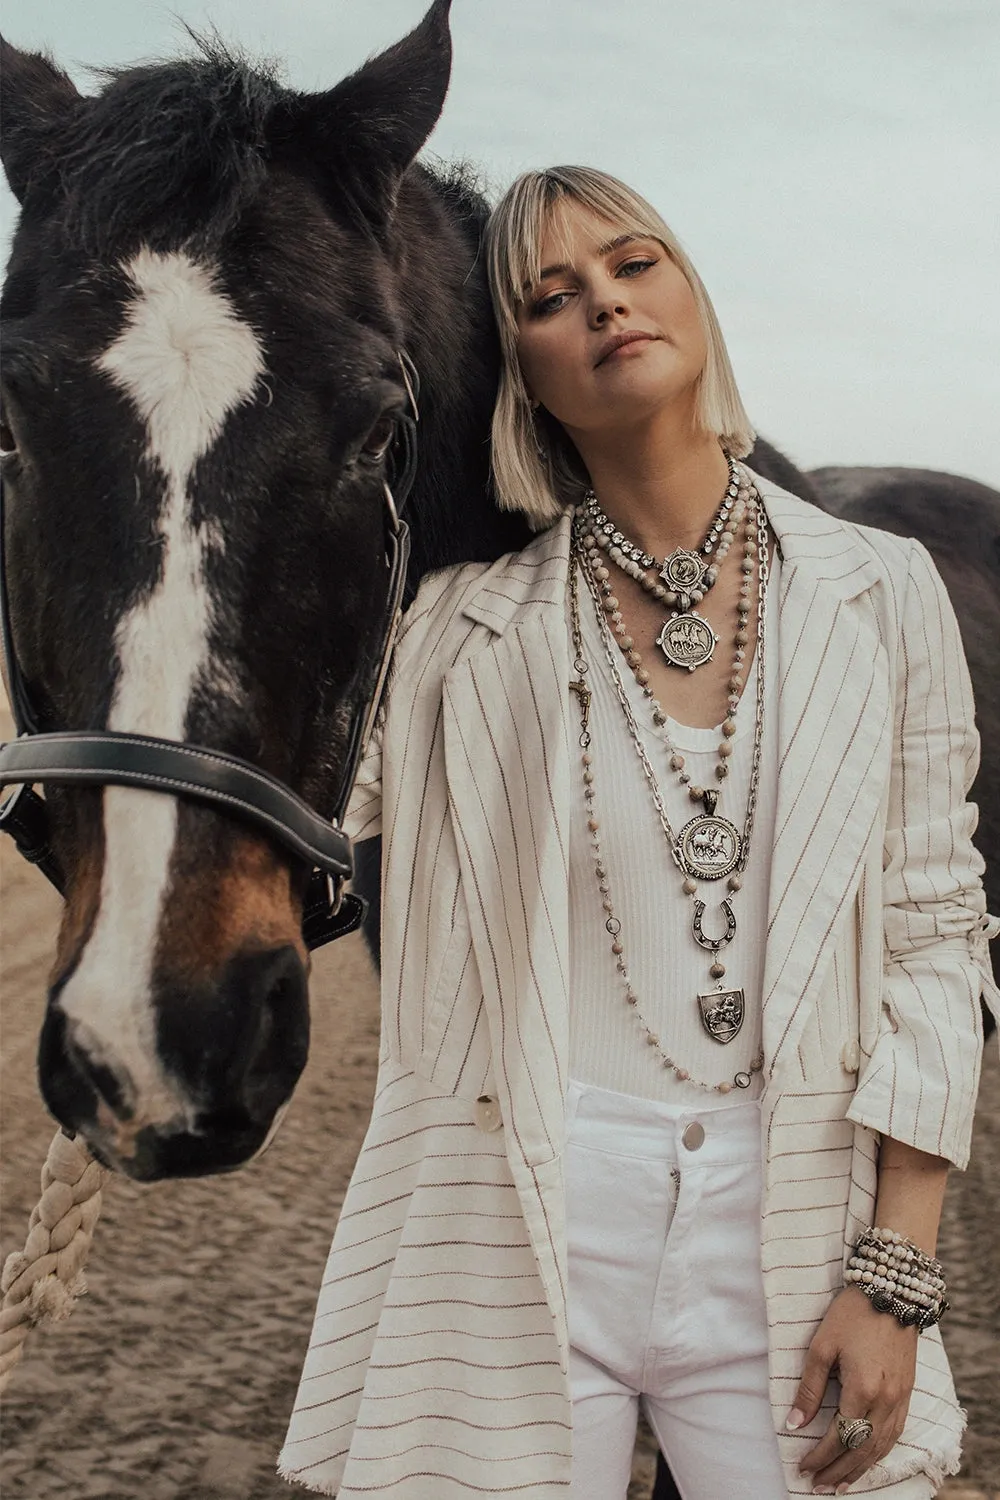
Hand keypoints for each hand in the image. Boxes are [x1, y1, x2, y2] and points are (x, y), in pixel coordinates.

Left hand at [788, 1286, 917, 1493]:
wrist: (892, 1293)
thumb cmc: (851, 1315)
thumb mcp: (822, 1346)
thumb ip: (809, 1388)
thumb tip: (793, 1424)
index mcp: (862, 1390)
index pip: (838, 1438)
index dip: (819, 1457)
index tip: (802, 1467)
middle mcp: (885, 1401)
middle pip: (861, 1451)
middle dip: (838, 1472)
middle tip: (818, 1486)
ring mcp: (900, 1399)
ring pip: (880, 1448)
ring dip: (859, 1470)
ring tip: (840, 1485)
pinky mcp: (908, 1393)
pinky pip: (895, 1435)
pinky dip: (879, 1454)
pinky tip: (867, 1460)